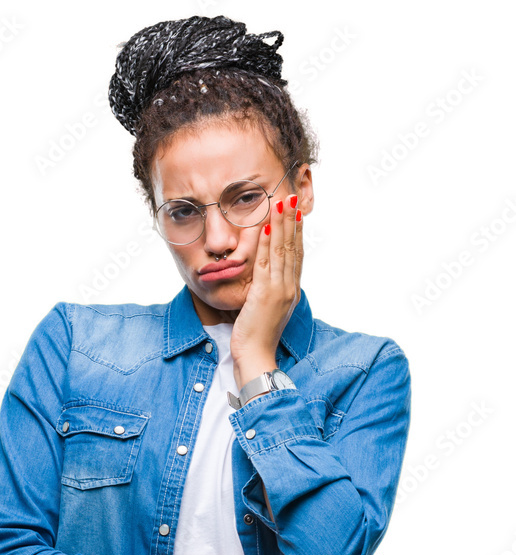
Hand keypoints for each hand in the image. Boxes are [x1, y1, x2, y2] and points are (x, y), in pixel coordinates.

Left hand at [230, 193, 303, 382]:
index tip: (296, 215)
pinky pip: (267, 262)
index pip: (296, 257)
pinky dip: (267, 242)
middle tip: (292, 198)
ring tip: (282, 203)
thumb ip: (268, 296)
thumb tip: (264, 285)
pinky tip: (266, 225)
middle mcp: (290, 288)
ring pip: (282, 250)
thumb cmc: (257, 339)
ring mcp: (280, 290)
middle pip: (293, 248)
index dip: (297, 234)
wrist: (256, 357)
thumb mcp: (266, 313)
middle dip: (292, 221)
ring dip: (282, 224)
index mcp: (291, 292)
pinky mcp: (266, 293)